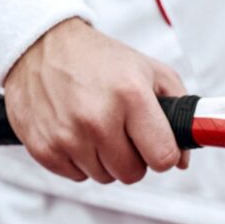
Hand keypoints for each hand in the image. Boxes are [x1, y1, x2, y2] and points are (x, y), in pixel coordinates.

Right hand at [3, 18, 188, 183]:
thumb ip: (179, 110)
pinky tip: (77, 132)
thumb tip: (182, 159)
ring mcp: (68, 136)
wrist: (42, 46)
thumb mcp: (151, 71)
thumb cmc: (100, 59)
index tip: (157, 144)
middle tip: (124, 132)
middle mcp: (98, 119)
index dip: (164, 154)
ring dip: (106, 159)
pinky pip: (76, 176)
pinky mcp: (43, 148)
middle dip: (134, 157)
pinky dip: (79, 160)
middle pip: (133, 173)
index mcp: (131, 96)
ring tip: (98, 127)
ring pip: (105, 177)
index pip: (163, 157)